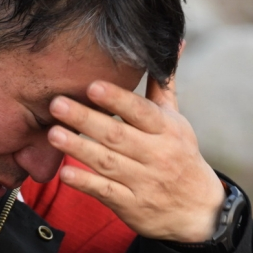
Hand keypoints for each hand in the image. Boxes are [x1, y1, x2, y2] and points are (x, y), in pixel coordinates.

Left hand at [47, 75, 224, 242]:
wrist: (198, 211)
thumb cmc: (180, 157)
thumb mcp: (177, 122)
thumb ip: (163, 86)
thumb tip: (171, 42)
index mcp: (166, 130)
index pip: (140, 111)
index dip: (116, 99)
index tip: (92, 86)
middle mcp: (156, 155)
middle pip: (117, 135)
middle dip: (86, 119)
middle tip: (56, 104)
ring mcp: (143, 182)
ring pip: (108, 163)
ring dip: (79, 149)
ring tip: (53, 134)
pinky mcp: (132, 206)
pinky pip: (106, 193)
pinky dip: (86, 183)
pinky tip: (65, 174)